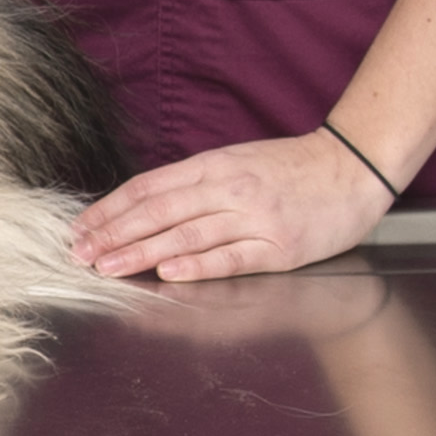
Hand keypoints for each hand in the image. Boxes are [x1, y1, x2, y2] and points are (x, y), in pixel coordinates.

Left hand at [75, 131, 393, 283]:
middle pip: (160, 211)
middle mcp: (229, 188)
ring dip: (143, 252)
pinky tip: (169, 272)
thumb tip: (143, 207)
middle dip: (115, 234)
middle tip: (82, 254)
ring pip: (187, 235)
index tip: (82, 228)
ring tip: (109, 266)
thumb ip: (195, 184)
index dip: (111, 209)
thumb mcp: (237, 162)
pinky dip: (198, 265)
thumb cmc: (293, 169)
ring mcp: (254, 217)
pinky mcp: (279, 246)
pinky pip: (232, 256)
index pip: (149, 187)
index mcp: (214, 166)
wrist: (353, 167)